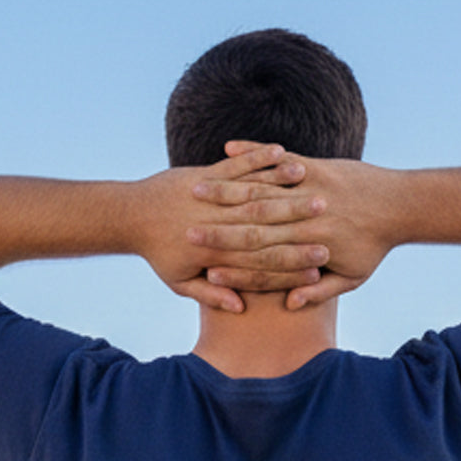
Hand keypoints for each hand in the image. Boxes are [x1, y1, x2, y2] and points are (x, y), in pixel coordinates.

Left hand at [135, 145, 331, 311]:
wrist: (130, 215)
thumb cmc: (157, 253)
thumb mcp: (181, 282)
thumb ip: (212, 296)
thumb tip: (239, 307)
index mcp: (217, 254)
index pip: (265, 260)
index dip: (296, 260)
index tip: (323, 259)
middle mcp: (220, 223)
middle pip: (269, 224)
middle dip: (301, 220)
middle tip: (331, 218)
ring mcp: (214, 196)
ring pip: (257, 191)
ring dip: (287, 187)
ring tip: (317, 184)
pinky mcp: (208, 174)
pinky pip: (239, 164)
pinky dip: (261, 158)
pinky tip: (283, 153)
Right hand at [189, 142, 395, 308]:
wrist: (400, 206)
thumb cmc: (373, 246)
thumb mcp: (351, 277)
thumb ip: (319, 292)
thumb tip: (290, 302)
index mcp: (310, 249)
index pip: (263, 261)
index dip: (234, 267)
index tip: (206, 270)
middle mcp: (306, 219)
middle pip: (254, 226)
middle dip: (218, 228)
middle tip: (186, 231)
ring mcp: (309, 188)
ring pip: (260, 190)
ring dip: (226, 188)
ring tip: (196, 189)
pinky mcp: (314, 166)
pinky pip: (277, 159)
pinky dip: (253, 153)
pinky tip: (228, 148)